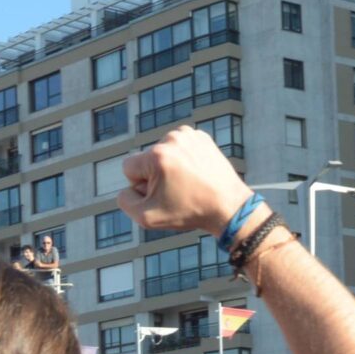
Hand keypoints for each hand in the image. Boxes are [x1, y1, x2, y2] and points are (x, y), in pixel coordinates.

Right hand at [117, 126, 254, 237]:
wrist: (229, 206)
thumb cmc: (188, 212)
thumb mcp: (147, 218)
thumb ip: (125, 201)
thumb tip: (128, 186)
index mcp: (156, 156)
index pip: (128, 168)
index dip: (140, 186)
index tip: (160, 195)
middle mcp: (171, 139)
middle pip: (146, 159)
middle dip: (155, 176)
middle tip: (178, 191)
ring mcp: (188, 135)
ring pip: (162, 152)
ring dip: (169, 167)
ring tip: (187, 182)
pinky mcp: (200, 136)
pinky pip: (179, 148)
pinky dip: (183, 160)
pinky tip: (194, 173)